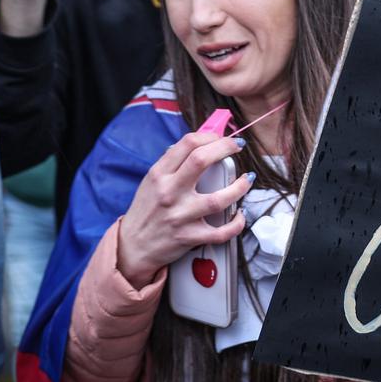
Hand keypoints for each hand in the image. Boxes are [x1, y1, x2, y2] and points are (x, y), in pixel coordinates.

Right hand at [117, 132, 252, 288]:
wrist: (133, 245)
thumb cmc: (147, 210)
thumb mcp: (152, 181)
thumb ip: (173, 164)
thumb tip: (203, 146)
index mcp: (159, 174)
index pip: (188, 144)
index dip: (211, 136)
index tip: (222, 139)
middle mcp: (169, 192)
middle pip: (201, 161)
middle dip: (226, 148)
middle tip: (238, 147)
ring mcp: (180, 216)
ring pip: (218, 199)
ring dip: (239, 187)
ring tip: (247, 180)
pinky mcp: (189, 237)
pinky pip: (221, 232)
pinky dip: (236, 224)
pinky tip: (240, 214)